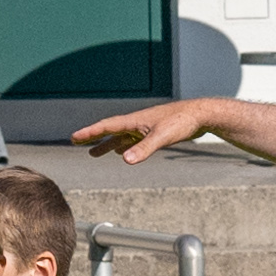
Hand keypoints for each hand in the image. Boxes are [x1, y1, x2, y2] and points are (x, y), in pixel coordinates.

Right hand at [72, 101, 213, 165]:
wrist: (200, 115)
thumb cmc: (181, 122)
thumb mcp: (161, 137)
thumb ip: (143, 149)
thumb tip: (125, 160)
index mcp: (135, 121)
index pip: (107, 126)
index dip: (90, 132)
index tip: (74, 137)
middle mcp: (137, 123)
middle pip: (110, 130)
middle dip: (93, 136)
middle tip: (76, 141)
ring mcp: (145, 127)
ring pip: (121, 137)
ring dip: (107, 145)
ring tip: (94, 153)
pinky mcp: (155, 132)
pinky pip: (133, 140)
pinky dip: (124, 146)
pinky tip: (123, 153)